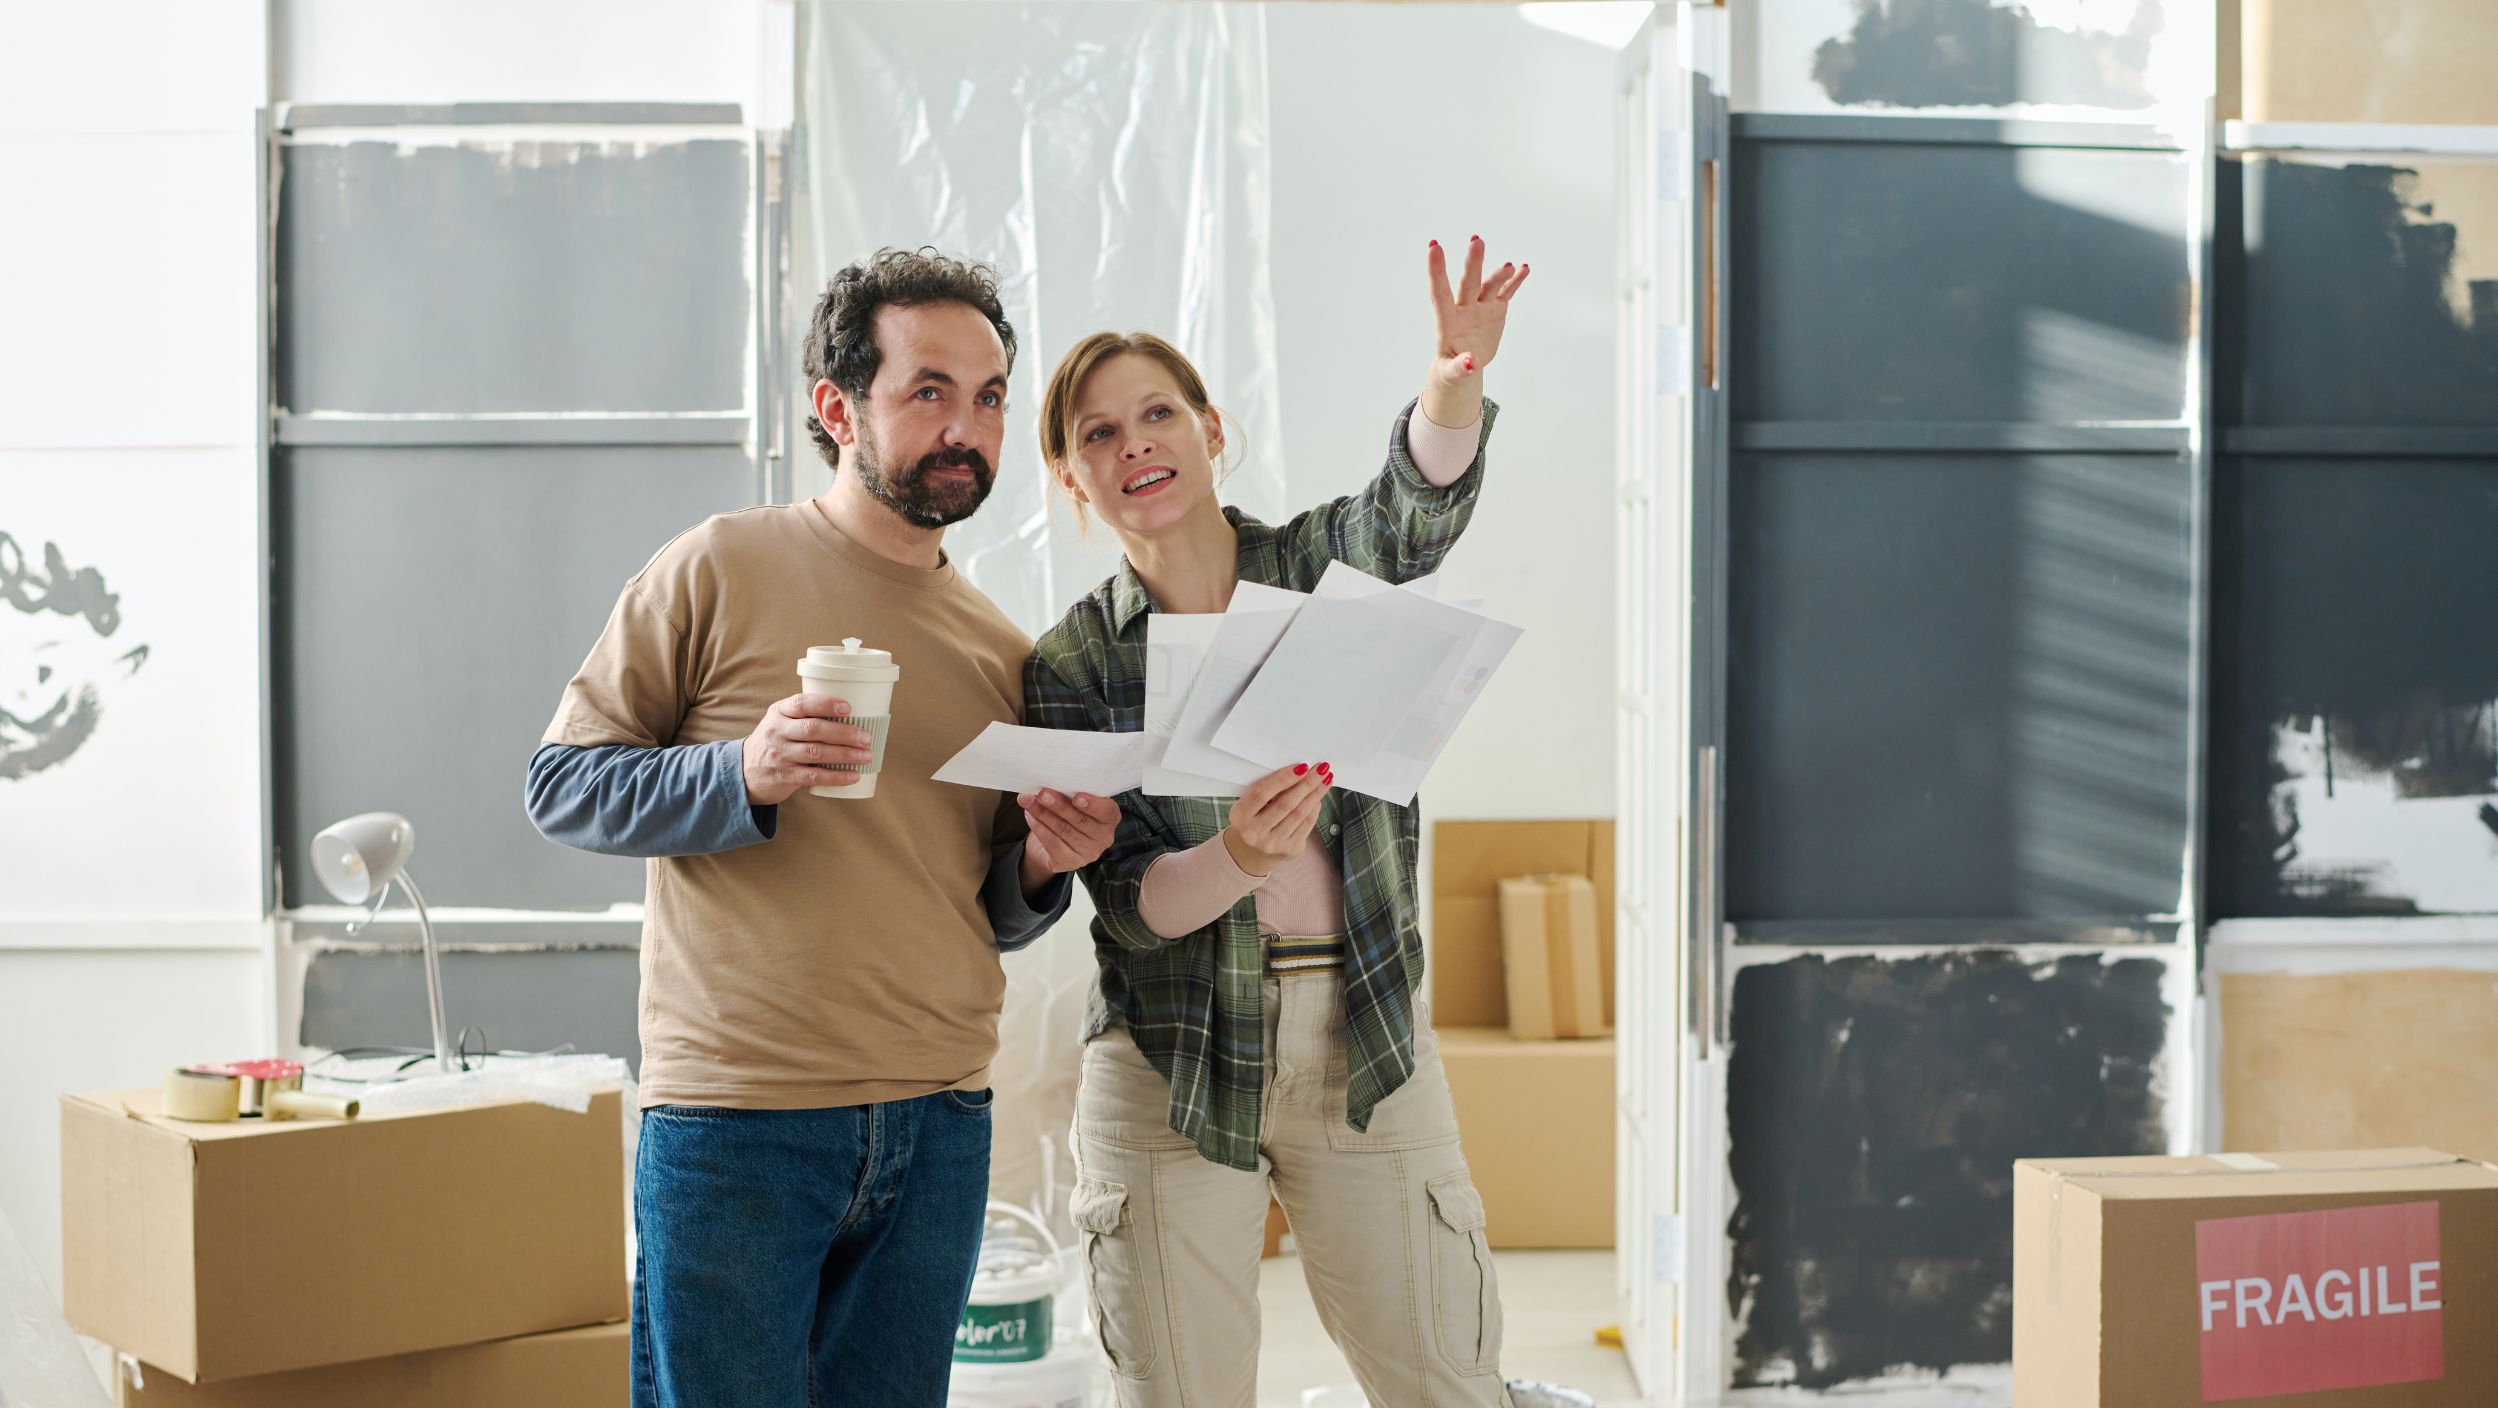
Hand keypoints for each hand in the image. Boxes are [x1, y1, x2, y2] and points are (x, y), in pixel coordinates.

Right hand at [742, 693, 875, 804]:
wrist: (744, 770)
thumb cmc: (774, 740)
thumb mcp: (781, 720)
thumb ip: (805, 715)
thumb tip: (852, 714)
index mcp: (779, 712)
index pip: (802, 703)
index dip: (826, 704)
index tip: (848, 708)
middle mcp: (778, 731)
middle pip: (813, 729)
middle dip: (843, 733)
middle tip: (866, 737)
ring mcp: (780, 755)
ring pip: (816, 753)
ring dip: (845, 755)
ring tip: (866, 755)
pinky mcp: (784, 776)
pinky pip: (814, 776)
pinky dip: (836, 776)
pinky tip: (853, 775)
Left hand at [1018, 789, 1121, 882]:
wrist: (1053, 844)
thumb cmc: (1067, 815)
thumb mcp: (1073, 802)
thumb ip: (1069, 793)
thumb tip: (1049, 782)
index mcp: (1110, 818)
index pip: (1107, 812)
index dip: (1093, 805)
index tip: (1076, 796)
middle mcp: (1103, 838)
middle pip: (1080, 820)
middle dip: (1059, 805)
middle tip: (1042, 793)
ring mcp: (1088, 853)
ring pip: (1064, 830)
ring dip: (1043, 814)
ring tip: (1028, 800)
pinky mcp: (1070, 863)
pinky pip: (1053, 844)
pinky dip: (1039, 828)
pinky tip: (1030, 816)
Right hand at [1220, 761, 1332, 876]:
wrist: (1251, 852)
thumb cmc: (1252, 820)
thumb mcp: (1248, 805)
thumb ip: (1266, 791)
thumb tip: (1298, 772)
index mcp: (1239, 816)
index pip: (1261, 793)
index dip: (1283, 778)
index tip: (1301, 766)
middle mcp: (1254, 833)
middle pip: (1285, 804)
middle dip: (1307, 783)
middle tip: (1321, 769)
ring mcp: (1272, 844)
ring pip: (1299, 814)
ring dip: (1316, 794)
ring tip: (1325, 780)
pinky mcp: (1288, 850)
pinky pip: (1306, 825)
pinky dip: (1315, 808)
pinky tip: (1319, 797)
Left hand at [1426, 235, 1528, 388]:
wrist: (1465, 364)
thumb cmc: (1452, 368)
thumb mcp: (1452, 372)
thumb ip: (1459, 367)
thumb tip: (1471, 363)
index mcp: (1447, 321)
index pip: (1440, 292)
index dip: (1437, 271)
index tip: (1434, 246)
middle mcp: (1463, 308)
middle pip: (1468, 283)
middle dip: (1473, 263)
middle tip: (1476, 241)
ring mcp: (1480, 307)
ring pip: (1489, 286)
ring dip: (1499, 275)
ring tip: (1509, 267)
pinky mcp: (1495, 309)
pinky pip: (1506, 293)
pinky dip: (1515, 281)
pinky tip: (1524, 268)